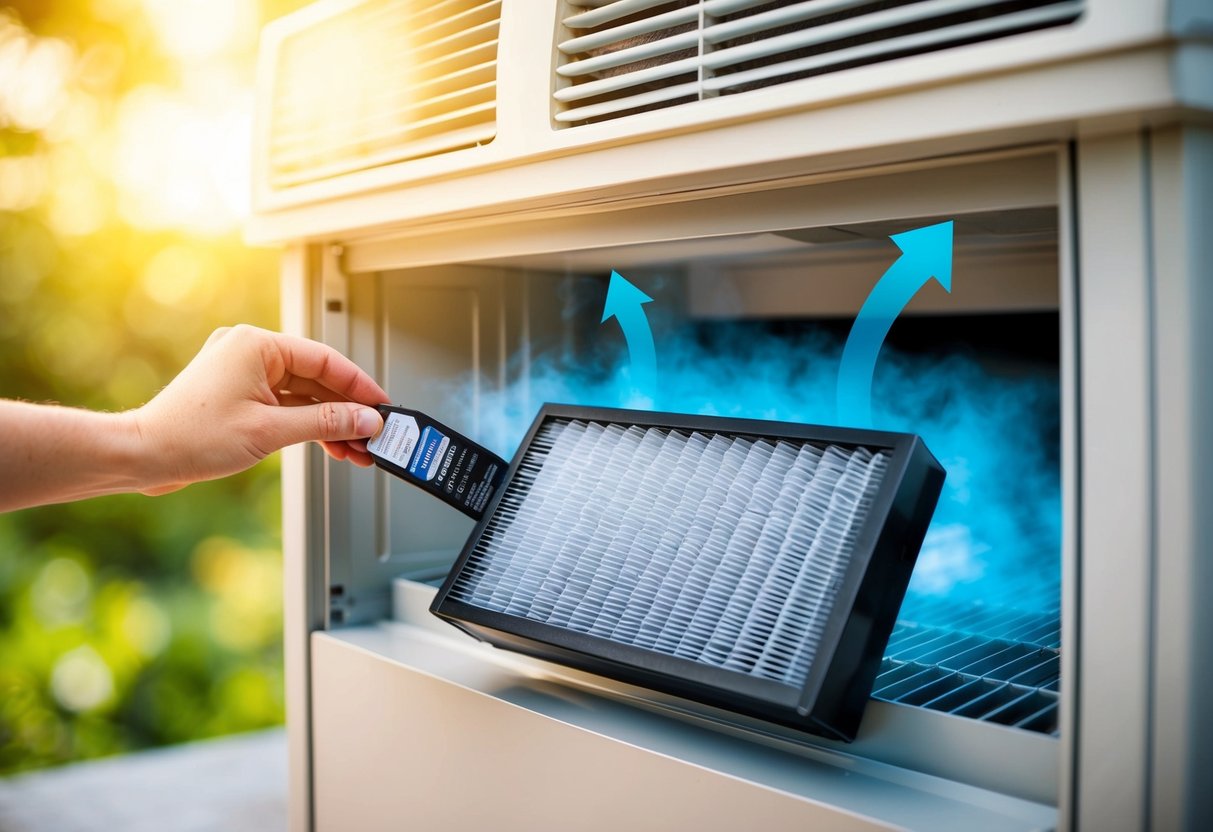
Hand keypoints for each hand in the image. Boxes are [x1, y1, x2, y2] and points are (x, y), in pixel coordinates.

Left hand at [133, 324, 388, 494]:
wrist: (143, 456)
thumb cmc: (189, 437)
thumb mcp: (270, 430)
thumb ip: (326, 422)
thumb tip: (364, 419)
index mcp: (257, 344)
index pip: (326, 360)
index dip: (359, 385)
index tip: (382, 407)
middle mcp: (250, 351)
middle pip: (317, 378)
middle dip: (347, 411)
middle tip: (373, 434)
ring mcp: (244, 372)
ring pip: (303, 395)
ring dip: (330, 422)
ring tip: (356, 448)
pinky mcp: (239, 394)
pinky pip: (285, 404)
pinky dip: (307, 424)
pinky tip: (330, 444)